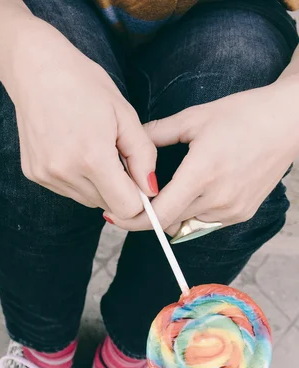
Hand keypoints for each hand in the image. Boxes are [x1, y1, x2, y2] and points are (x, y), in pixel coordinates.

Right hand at [5, 20, 156, 216]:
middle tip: (115, 155)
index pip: (126, 208)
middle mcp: (65, 172)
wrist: (35, 68)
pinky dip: (78, 179)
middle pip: (108, 207)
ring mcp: (47, 175)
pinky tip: (73, 150)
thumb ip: (143, 156)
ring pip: (88, 201)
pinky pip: (69, 191)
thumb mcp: (125, 114)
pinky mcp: (35, 175)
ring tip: (93, 149)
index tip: (140, 180)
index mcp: (92, 157)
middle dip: (119, 189)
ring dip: (99, 185)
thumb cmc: (84, 84)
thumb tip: (151, 190)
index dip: (139, 198)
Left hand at [104, 79, 298, 231]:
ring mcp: (231, 211)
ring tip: (165, 192)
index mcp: (202, 173)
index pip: (159, 214)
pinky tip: (193, 192)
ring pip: (185, 225)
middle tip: (131, 201)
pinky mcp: (241, 215)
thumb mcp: (194, 118)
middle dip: (146, 215)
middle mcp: (218, 198)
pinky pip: (204, 224)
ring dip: (170, 215)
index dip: (132, 219)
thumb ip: (157, 134)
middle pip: (168, 222)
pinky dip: (191, 214)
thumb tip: (126, 145)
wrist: (288, 123)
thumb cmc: (242, 115)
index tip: (114, 215)